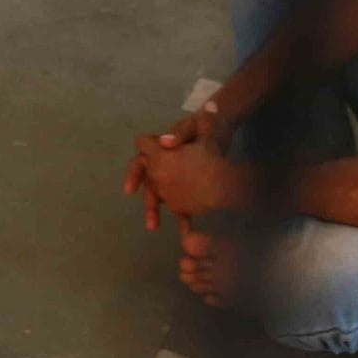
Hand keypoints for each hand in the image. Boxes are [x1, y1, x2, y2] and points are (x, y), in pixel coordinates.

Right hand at [127, 117, 251, 226]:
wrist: (226, 132)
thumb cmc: (207, 127)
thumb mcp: (194, 126)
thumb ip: (179, 133)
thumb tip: (165, 141)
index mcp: (160, 149)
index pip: (141, 162)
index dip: (135, 175)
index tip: (131, 190)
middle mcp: (163, 164)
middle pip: (150, 184)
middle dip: (149, 203)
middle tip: (151, 221)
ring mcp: (175, 177)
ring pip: (163, 196)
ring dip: (159, 211)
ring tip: (157, 227)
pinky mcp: (189, 187)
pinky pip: (183, 203)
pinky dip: (184, 217)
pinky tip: (186, 231)